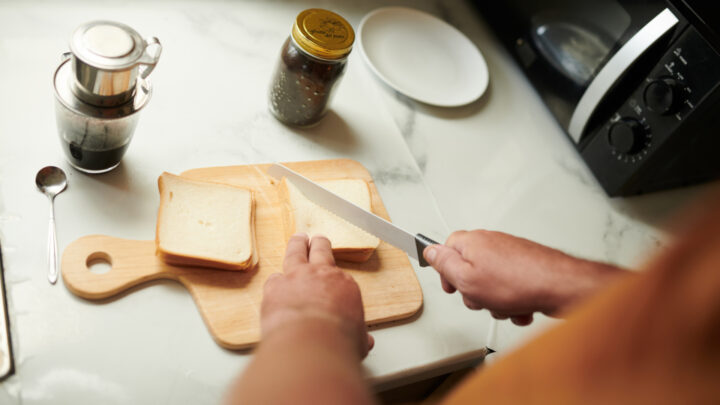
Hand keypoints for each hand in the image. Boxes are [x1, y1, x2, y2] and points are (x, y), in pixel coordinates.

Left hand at [262, 233, 373, 357]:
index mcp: (343, 284)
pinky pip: (274, 278)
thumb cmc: (337, 341)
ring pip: (295, 252)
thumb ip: (358, 336)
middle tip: (318, 239)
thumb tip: (365, 342)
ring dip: (297, 245)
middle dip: (319, 244)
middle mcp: (320, 275)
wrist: (311, 344)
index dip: (335, 277)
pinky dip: (275, 281)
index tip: (333, 278)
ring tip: (297, 240)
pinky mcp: (274, 288)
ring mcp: (295, 278)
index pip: (339, 276)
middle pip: (320, 250)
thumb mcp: (357, 339)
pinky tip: (275, 284)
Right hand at [423, 230, 626, 324]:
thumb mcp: (466, 278)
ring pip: (491, 282)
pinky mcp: (526, 267)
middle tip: (482, 298)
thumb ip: (443, 264)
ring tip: (506, 305)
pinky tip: (521, 307)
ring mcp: (510, 254)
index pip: (446, 248)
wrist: (559, 286)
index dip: (446, 271)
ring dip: (496, 300)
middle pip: (469, 269)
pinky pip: (511, 288)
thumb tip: (429, 251)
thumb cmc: (517, 282)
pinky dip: (514, 301)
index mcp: (472, 241)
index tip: (452, 286)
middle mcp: (491, 243)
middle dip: (474, 291)